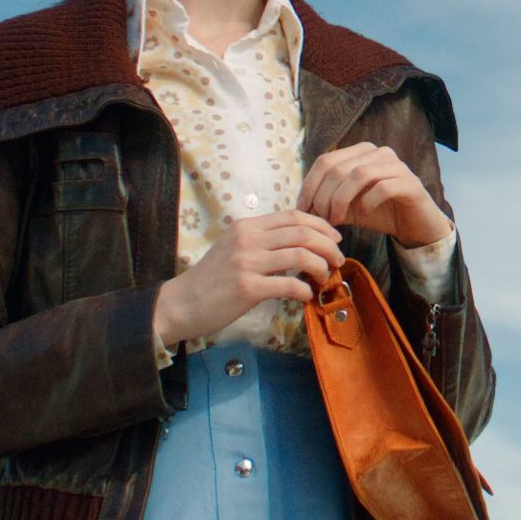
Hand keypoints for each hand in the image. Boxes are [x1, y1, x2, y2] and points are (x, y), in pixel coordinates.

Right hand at [152, 210, 343, 346]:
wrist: (182, 303)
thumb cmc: (212, 279)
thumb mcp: (234, 248)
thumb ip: (262, 241)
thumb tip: (299, 242)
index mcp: (247, 227)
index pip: (294, 216)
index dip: (321, 225)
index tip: (334, 238)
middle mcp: (248, 239)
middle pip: (302, 232)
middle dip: (328, 245)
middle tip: (338, 259)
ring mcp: (247, 262)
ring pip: (300, 255)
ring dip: (321, 266)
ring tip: (325, 276)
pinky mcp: (247, 288)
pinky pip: (288, 284)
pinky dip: (305, 289)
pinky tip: (307, 295)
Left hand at [298, 142, 453, 249]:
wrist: (415, 226)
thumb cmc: (379, 213)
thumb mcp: (347, 206)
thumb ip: (327, 201)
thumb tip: (301, 207)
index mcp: (360, 152)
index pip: (325, 161)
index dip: (310, 186)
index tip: (303, 210)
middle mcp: (378, 152)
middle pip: (338, 167)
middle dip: (324, 196)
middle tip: (321, 219)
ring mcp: (396, 166)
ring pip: (359, 174)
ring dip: (342, 200)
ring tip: (338, 219)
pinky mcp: (411, 183)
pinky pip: (383, 188)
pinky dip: (367, 203)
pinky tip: (364, 216)